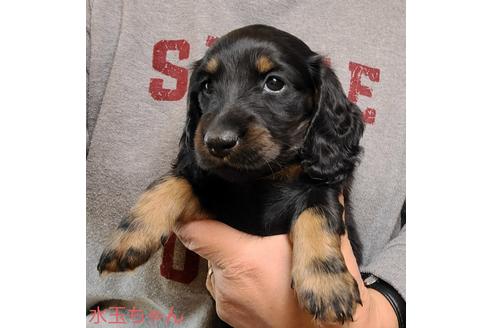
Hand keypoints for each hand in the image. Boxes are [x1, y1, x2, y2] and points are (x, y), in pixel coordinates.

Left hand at [175, 214, 396, 327]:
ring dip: (235, 259)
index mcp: (242, 260)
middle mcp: (225, 284)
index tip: (196, 199)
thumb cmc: (325, 288)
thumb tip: (312, 172)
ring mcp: (226, 304)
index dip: (189, 211)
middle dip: (227, 235)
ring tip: (265, 260)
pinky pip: (227, 288)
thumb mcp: (322, 239)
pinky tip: (264, 281)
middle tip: (256, 234)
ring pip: (219, 268)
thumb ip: (308, 206)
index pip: (193, 230)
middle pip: (209, 246)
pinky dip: (239, 281)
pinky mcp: (230, 319)